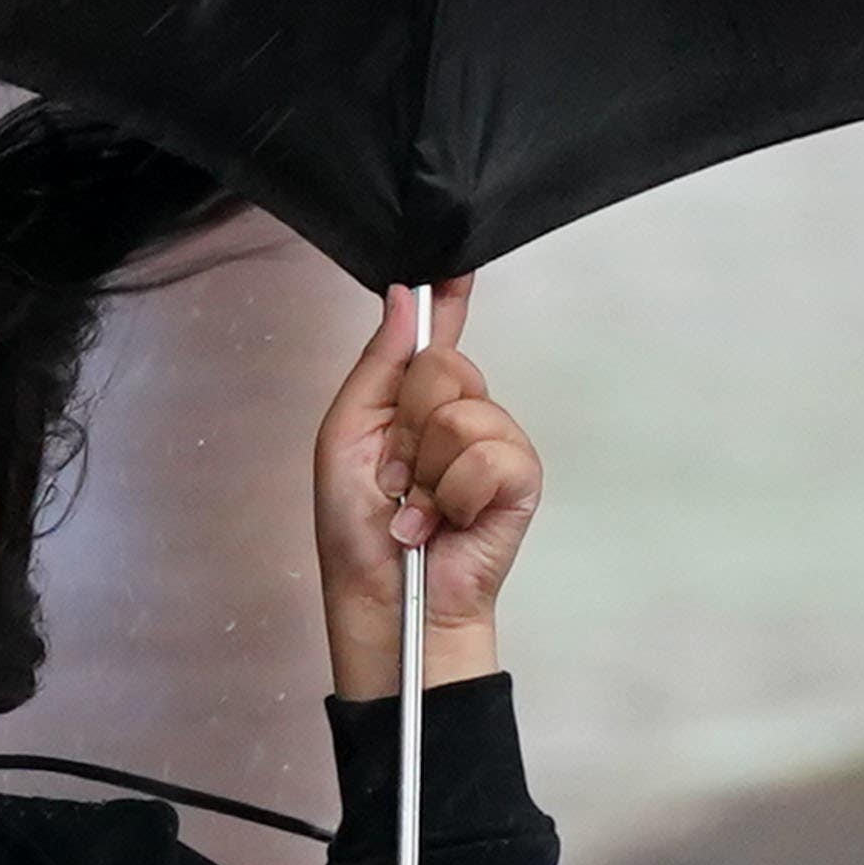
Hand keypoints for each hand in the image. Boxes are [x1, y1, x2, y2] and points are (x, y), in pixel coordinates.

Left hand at [311, 280, 543, 699]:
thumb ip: (375, 365)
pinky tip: (444, 522)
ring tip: (416, 508)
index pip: (435, 336)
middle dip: (406, 427)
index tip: (454, 265)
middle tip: (393, 476)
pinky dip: (455, 494)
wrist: (385, 599)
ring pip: (464, 413)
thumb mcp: (344, 435)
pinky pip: (490, 454)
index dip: (446, 300)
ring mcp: (493, 447)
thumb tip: (402, 300)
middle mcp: (458, 417)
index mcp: (411, 403)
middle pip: (444, 368)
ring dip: (425, 471)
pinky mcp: (519, 480)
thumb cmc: (358, 534)